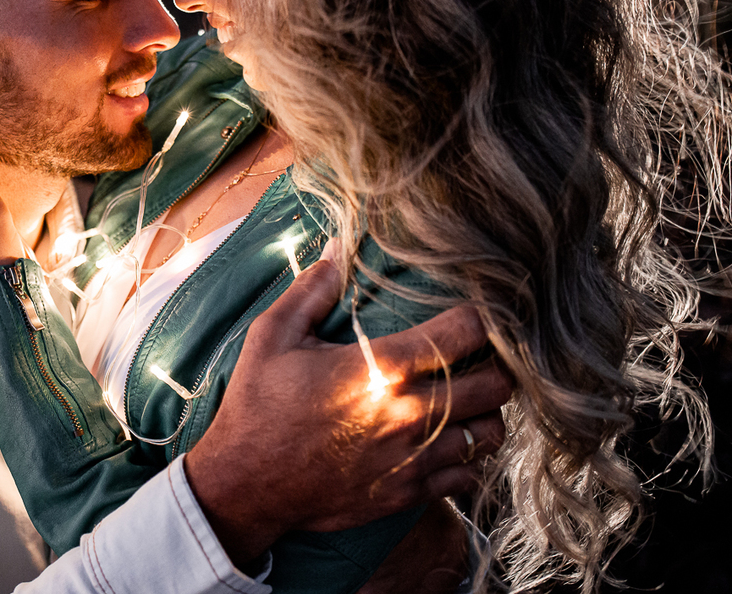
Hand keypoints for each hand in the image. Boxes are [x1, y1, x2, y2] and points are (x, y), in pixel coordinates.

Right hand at [184, 258, 510, 564]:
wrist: (245, 484)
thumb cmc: (257, 405)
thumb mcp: (272, 336)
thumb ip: (310, 290)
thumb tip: (339, 250)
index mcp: (382, 368)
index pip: (467, 332)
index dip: (478, 317)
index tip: (469, 313)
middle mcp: (409, 413)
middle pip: (497, 384)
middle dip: (495, 364)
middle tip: (476, 356)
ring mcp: (413, 458)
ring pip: (491, 432)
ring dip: (485, 412)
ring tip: (465, 399)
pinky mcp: (409, 492)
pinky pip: (468, 475)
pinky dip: (466, 457)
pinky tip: (443, 440)